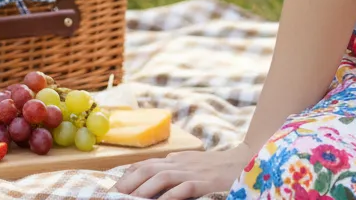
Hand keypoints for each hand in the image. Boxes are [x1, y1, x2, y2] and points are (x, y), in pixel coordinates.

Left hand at [111, 142, 255, 198]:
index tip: (114, 187)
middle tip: (115, 196)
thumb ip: (173, 170)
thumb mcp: (190, 165)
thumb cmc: (214, 167)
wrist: (241, 162)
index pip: (146, 163)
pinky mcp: (202, 182)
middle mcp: (179, 162)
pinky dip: (168, 196)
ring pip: (160, 177)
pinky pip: (182, 189)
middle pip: (148, 168)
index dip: (128, 174)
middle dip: (129, 182)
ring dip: (143, 190)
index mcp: (175, 158)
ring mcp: (190, 171)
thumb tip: (151, 179)